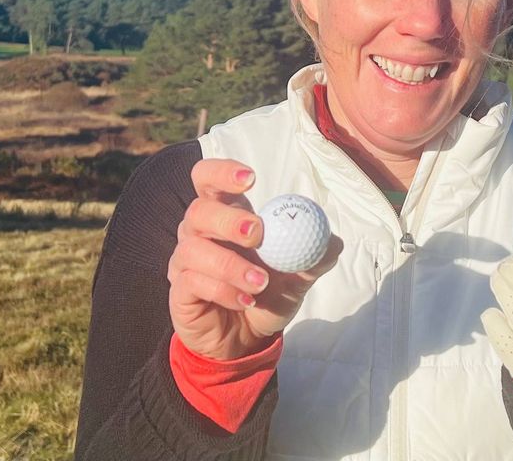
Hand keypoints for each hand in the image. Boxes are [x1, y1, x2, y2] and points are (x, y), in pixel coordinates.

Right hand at [168, 158, 342, 360]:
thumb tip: (333, 241)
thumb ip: (314, 257)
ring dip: (230, 265)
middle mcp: (198, 233)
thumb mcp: (298, 277)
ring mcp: (185, 261)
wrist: (247, 339)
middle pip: (199, 210)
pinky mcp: (179, 290)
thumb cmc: (267, 295)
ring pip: (194, 249)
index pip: (208, 180)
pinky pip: (193, 282)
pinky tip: (246, 301)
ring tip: (260, 283)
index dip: (222, 173)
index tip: (250, 180)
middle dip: (228, 220)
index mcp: (224, 215)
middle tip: (257, 234)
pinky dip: (223, 291)